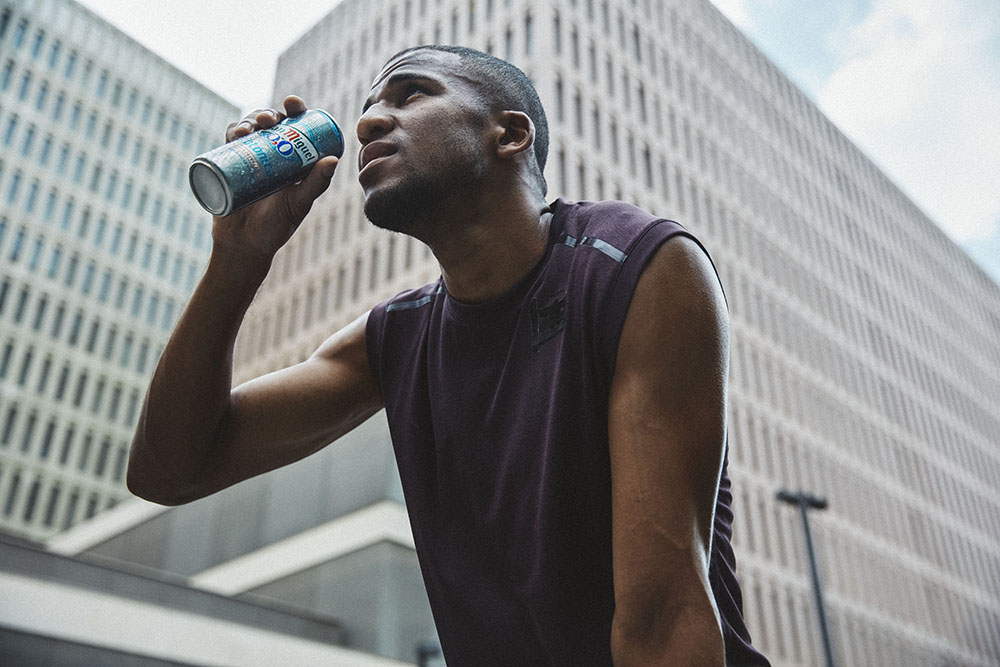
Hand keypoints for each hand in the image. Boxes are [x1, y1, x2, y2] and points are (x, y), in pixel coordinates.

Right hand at [211, 95, 338, 267]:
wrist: (245, 244)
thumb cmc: (277, 226)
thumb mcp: (299, 203)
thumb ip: (316, 183)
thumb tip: (333, 159)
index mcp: (293, 159)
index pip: (296, 127)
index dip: (295, 110)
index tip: (294, 104)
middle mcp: (271, 154)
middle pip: (270, 123)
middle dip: (269, 113)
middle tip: (269, 119)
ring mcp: (249, 157)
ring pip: (249, 128)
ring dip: (249, 119)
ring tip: (252, 129)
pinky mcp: (228, 164)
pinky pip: (229, 141)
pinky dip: (232, 132)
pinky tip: (236, 134)